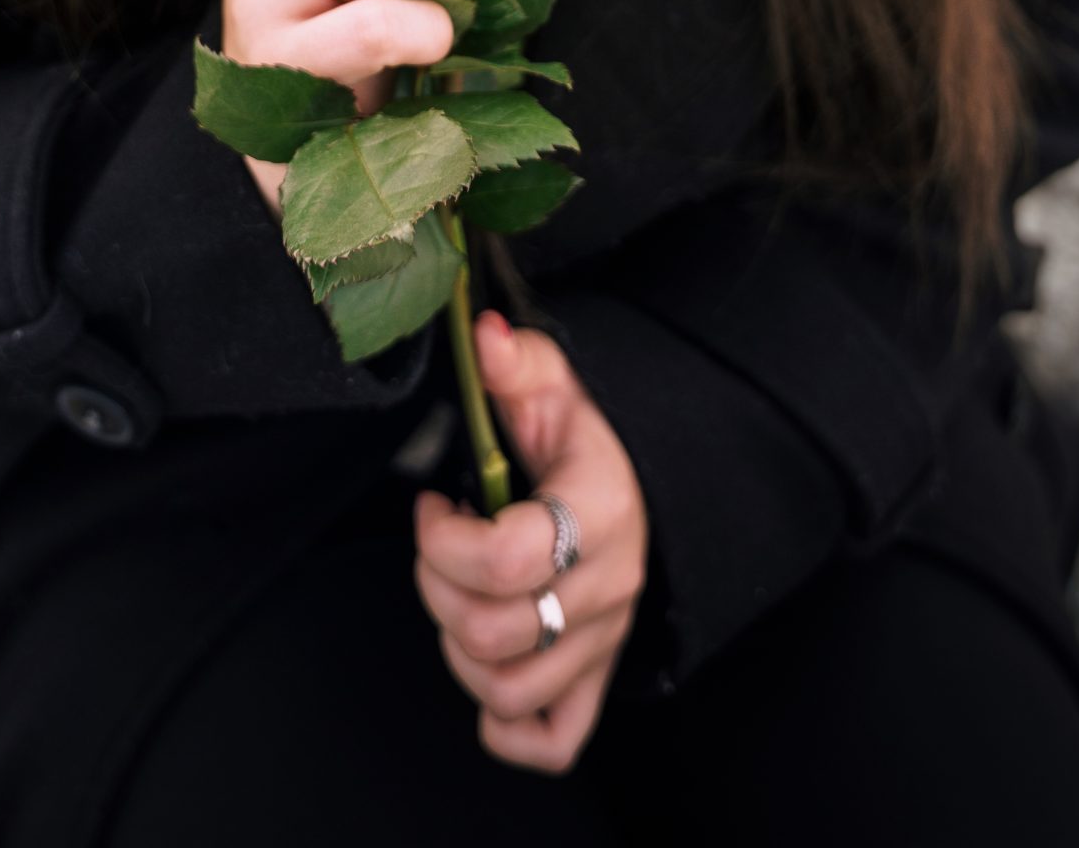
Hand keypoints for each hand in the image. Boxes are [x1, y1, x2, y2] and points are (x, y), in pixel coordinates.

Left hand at [413, 310, 649, 773]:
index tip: (434, 506)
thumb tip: (483, 338)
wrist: (645, 479)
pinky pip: (554, 740)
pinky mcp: (597, 676)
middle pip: (492, 632)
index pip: (506, 560)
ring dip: (458, 649)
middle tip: (437, 547)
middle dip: (436, 589)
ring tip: (459, 596)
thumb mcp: (556, 385)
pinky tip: (485, 670)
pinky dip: (505, 727)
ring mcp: (604, 640)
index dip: (443, 540)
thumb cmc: (588, 436)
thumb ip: (516, 363)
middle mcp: (608, 587)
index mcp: (599, 512)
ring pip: (507, 690)